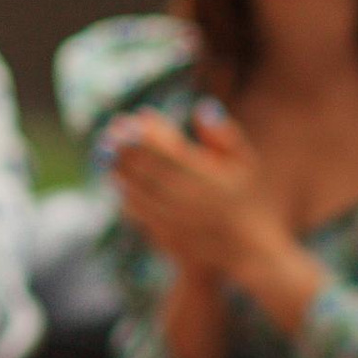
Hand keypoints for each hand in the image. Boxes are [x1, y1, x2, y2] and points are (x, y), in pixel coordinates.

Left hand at [105, 104, 290, 285]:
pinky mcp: (166, 237)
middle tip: (109, 136)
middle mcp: (186, 199)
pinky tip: (121, 183)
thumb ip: (224, 135)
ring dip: (119, 173)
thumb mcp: (245, 163)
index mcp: (204, 177)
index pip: (164, 152)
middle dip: (123, 151)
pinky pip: (138, 213)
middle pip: (144, 171)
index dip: (142, 136)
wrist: (249, 249)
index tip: (128, 121)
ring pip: (136, 193)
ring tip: (107, 157)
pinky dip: (126, 196)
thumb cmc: (248, 200)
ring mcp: (174, 220)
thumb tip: (202, 108)